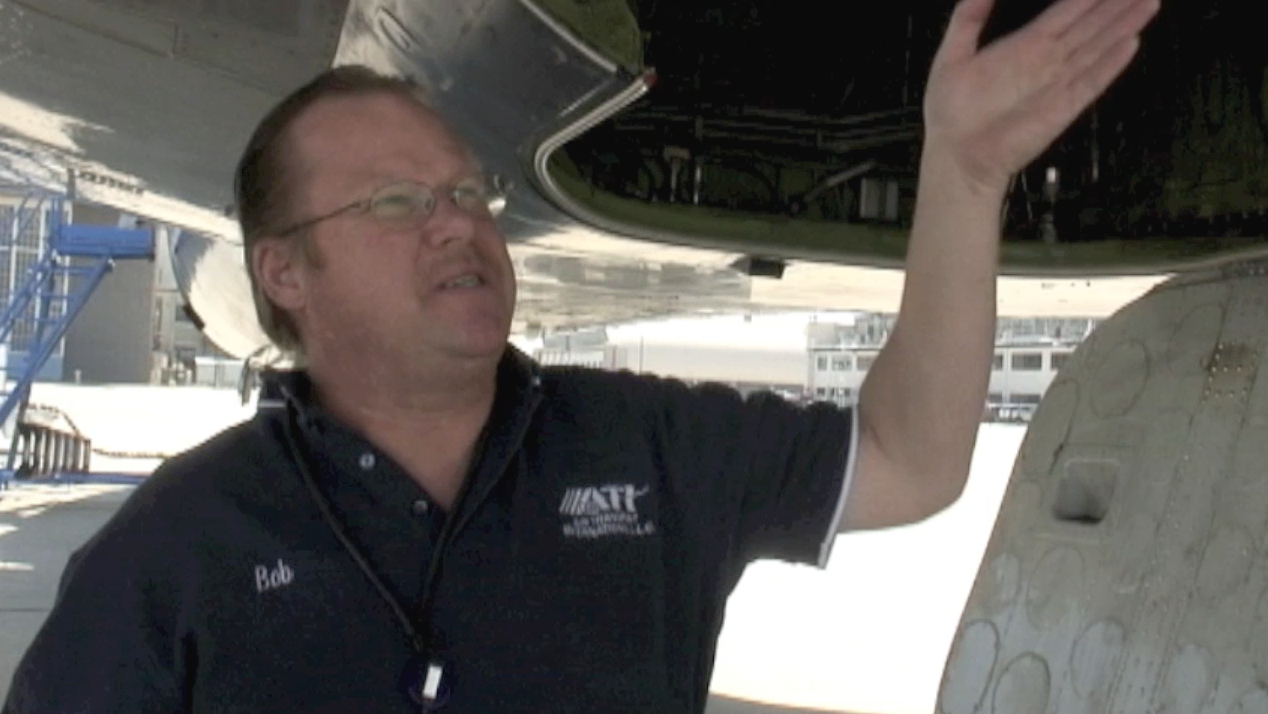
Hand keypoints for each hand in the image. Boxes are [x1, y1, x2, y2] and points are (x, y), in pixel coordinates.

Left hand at [922, 0, 1160, 196]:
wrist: (955, 154)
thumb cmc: (950, 111)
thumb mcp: (952, 56)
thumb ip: (968, 19)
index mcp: (1023, 46)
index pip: (1065, 13)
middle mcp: (1047, 61)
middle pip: (1090, 26)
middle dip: (1116, 5)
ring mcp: (1057, 84)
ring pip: (1098, 47)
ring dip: (1123, 25)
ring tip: (1149, 3)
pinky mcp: (1062, 107)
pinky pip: (1090, 81)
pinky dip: (1110, 64)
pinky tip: (1131, 42)